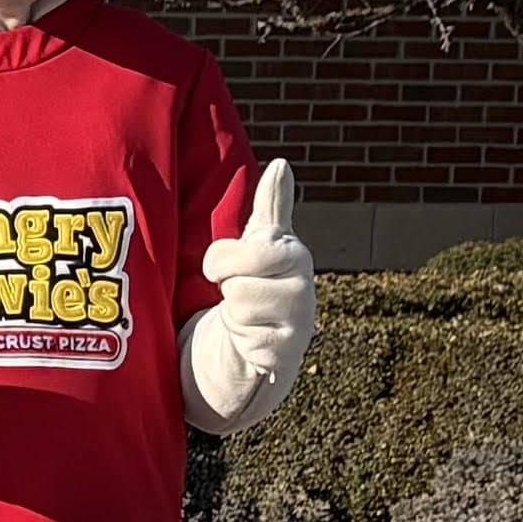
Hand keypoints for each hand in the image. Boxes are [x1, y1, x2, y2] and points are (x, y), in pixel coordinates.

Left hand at [183, 160, 316, 431]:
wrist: (243, 357)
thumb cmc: (248, 292)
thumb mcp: (252, 247)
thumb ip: (269, 208)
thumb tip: (283, 164)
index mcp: (292, 255)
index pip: (258, 246)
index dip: (224, 259)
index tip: (219, 268)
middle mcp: (303, 287)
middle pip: (244, 276)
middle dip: (225, 284)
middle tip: (228, 292)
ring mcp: (299, 322)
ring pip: (243, 307)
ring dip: (231, 315)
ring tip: (241, 317)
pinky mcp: (287, 355)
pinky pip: (251, 342)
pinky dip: (241, 342)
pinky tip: (248, 340)